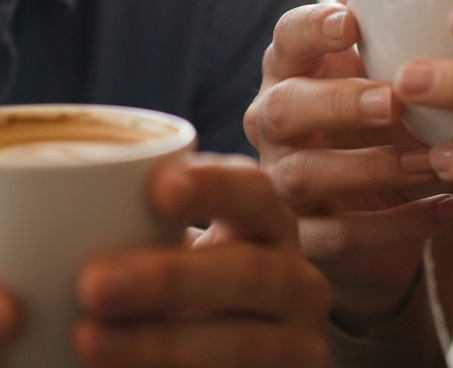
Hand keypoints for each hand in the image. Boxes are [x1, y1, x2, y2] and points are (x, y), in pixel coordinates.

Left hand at [74, 155, 330, 367]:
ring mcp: (299, 340)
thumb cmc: (194, 296)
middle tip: (95, 282)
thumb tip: (66, 231)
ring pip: (241, 343)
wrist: (236, 353)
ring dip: (162, 344)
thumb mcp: (188, 255)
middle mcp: (297, 279)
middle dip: (171, 278)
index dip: (215, 188)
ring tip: (90, 342)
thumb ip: (148, 234)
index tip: (157, 188)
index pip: (257, 194)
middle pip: (248, 273)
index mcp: (271, 228)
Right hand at [244, 2, 452, 330]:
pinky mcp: (309, 239)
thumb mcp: (385, 65)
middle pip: (282, 109)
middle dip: (337, 103)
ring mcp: (284, 184)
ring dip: (372, 166)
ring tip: (433, 159)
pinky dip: (397, 226)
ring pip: (304, 178)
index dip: (311, 29)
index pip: (286, 38)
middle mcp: (275, 124)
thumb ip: (394, 24)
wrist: (377, 200)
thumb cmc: (381, 110)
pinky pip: (340, 239)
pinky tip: (448, 207)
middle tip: (394, 100)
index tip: (349, 21)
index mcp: (293, 69)